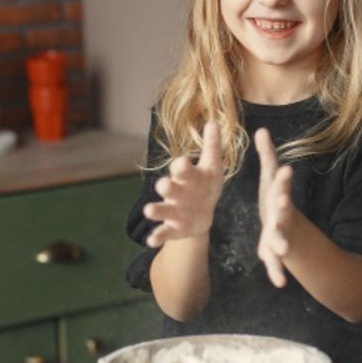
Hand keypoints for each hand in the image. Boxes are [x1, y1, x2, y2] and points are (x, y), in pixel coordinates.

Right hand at [143, 121, 223, 247]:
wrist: (202, 213)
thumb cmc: (206, 185)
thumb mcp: (213, 167)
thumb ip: (212, 146)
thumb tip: (213, 122)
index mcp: (187, 176)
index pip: (182, 168)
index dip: (182, 166)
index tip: (184, 162)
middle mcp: (176, 192)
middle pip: (169, 188)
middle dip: (166, 186)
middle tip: (164, 185)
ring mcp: (173, 210)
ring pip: (162, 209)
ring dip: (155, 210)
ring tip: (148, 211)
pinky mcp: (174, 228)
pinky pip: (164, 232)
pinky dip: (157, 236)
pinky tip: (151, 240)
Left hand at [254, 127, 295, 287]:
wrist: (284, 224)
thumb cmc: (274, 198)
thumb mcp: (270, 178)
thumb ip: (267, 156)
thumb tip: (261, 129)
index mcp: (278, 196)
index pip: (281, 185)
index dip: (282, 178)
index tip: (285, 169)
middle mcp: (282, 216)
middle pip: (283, 212)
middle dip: (282, 210)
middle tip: (282, 205)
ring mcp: (280, 234)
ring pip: (280, 240)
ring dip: (280, 244)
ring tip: (280, 250)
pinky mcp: (274, 251)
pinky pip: (276, 263)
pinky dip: (277, 271)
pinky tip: (278, 283)